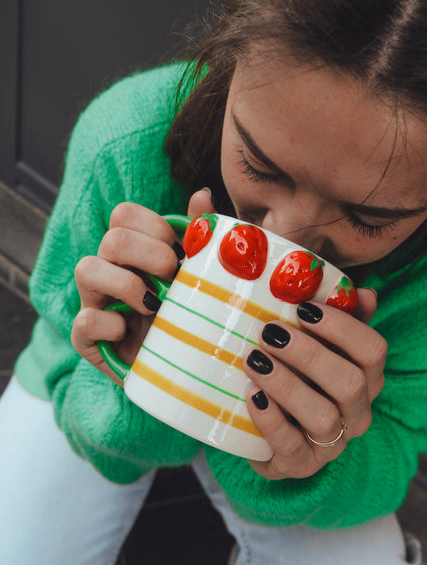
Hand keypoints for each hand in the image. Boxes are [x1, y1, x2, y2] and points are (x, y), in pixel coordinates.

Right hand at [71, 190, 214, 383]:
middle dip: (151, 255)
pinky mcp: (86, 338)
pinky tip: (132, 333)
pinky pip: (85, 321)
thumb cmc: (189, 317)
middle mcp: (107, 270)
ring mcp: (93, 302)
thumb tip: (203, 194)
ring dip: (128, 284)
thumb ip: (199, 237)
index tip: (182, 254)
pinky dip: (112, 324)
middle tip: (175, 279)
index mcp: (132, 251)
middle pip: (111, 237)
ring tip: (154, 305)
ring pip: (86, 268)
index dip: (155, 227)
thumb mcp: (201, 277)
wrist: (185, 370)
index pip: (125, 214)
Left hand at [242, 290, 385, 478]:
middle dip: (308, 354)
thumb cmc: (299, 376)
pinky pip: (292, 447)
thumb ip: (341, 317)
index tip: (302, 309)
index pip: (373, 350)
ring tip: (254, 361)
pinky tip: (252, 396)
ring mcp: (332, 443)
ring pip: (322, 417)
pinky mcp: (302, 465)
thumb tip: (365, 292)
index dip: (341, 327)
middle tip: (269, 332)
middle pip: (349, 383)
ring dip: (287, 385)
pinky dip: (271, 420)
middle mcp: (357, 412)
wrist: (269, 431)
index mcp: (368, 378)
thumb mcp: (318, 345)